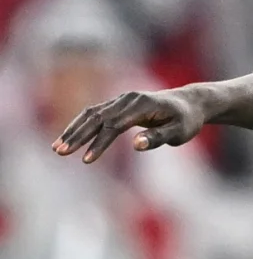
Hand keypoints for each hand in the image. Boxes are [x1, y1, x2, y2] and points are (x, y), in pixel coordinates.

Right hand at [51, 88, 208, 162]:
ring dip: (73, 130)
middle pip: (98, 117)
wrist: (190, 103)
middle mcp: (128, 99)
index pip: (115, 125)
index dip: (100, 143)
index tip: (87, 160)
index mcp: (142, 105)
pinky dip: (80, 125)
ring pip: (91, 114)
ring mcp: (122, 100)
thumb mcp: (179, 132)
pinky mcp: (118, 104)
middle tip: (60, 152)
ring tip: (57, 148)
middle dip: (78, 135)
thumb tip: (135, 145)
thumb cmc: (186, 121)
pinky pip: (95, 113)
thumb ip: (158, 137)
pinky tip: (68, 138)